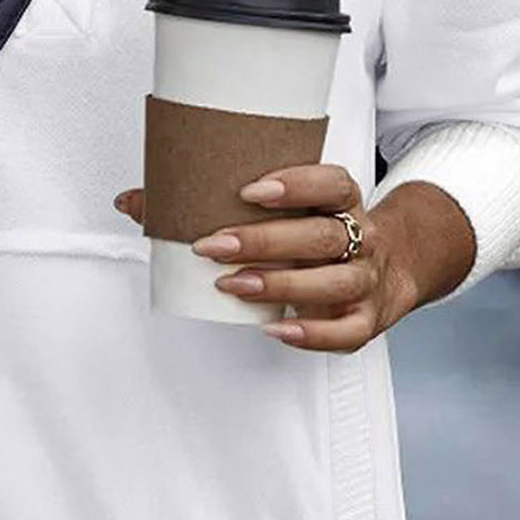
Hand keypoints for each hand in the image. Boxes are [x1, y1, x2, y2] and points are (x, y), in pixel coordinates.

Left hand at [113, 162, 419, 350]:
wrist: (388, 267)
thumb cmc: (314, 231)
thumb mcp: (280, 211)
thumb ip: (212, 201)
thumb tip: (132, 201)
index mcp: (342, 201)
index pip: (332, 184)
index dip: (296, 184)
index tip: (249, 189)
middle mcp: (362, 238)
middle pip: (324, 237)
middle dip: (266, 241)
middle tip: (214, 246)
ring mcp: (365, 280)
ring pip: (334, 282)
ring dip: (281, 285)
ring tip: (233, 285)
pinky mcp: (364, 319)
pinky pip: (346, 332)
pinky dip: (312, 335)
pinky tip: (275, 331)